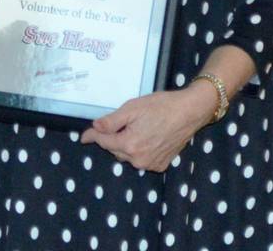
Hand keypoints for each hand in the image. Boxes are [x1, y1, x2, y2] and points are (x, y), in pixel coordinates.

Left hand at [79, 83, 218, 171]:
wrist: (189, 112)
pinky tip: (145, 137)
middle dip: (111, 138)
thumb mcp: (131, 108)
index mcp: (130, 145)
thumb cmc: (160, 106)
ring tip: (134, 128)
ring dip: (124, 145)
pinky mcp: (161, 165)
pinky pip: (141, 159)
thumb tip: (95, 128)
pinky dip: (138, 150)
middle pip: (115, 150)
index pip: (104, 142)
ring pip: (127, 156)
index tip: (83, 137)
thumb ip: (111, 121)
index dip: (93, 136)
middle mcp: (139, 160)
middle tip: (118, 123)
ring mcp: (151, 164)